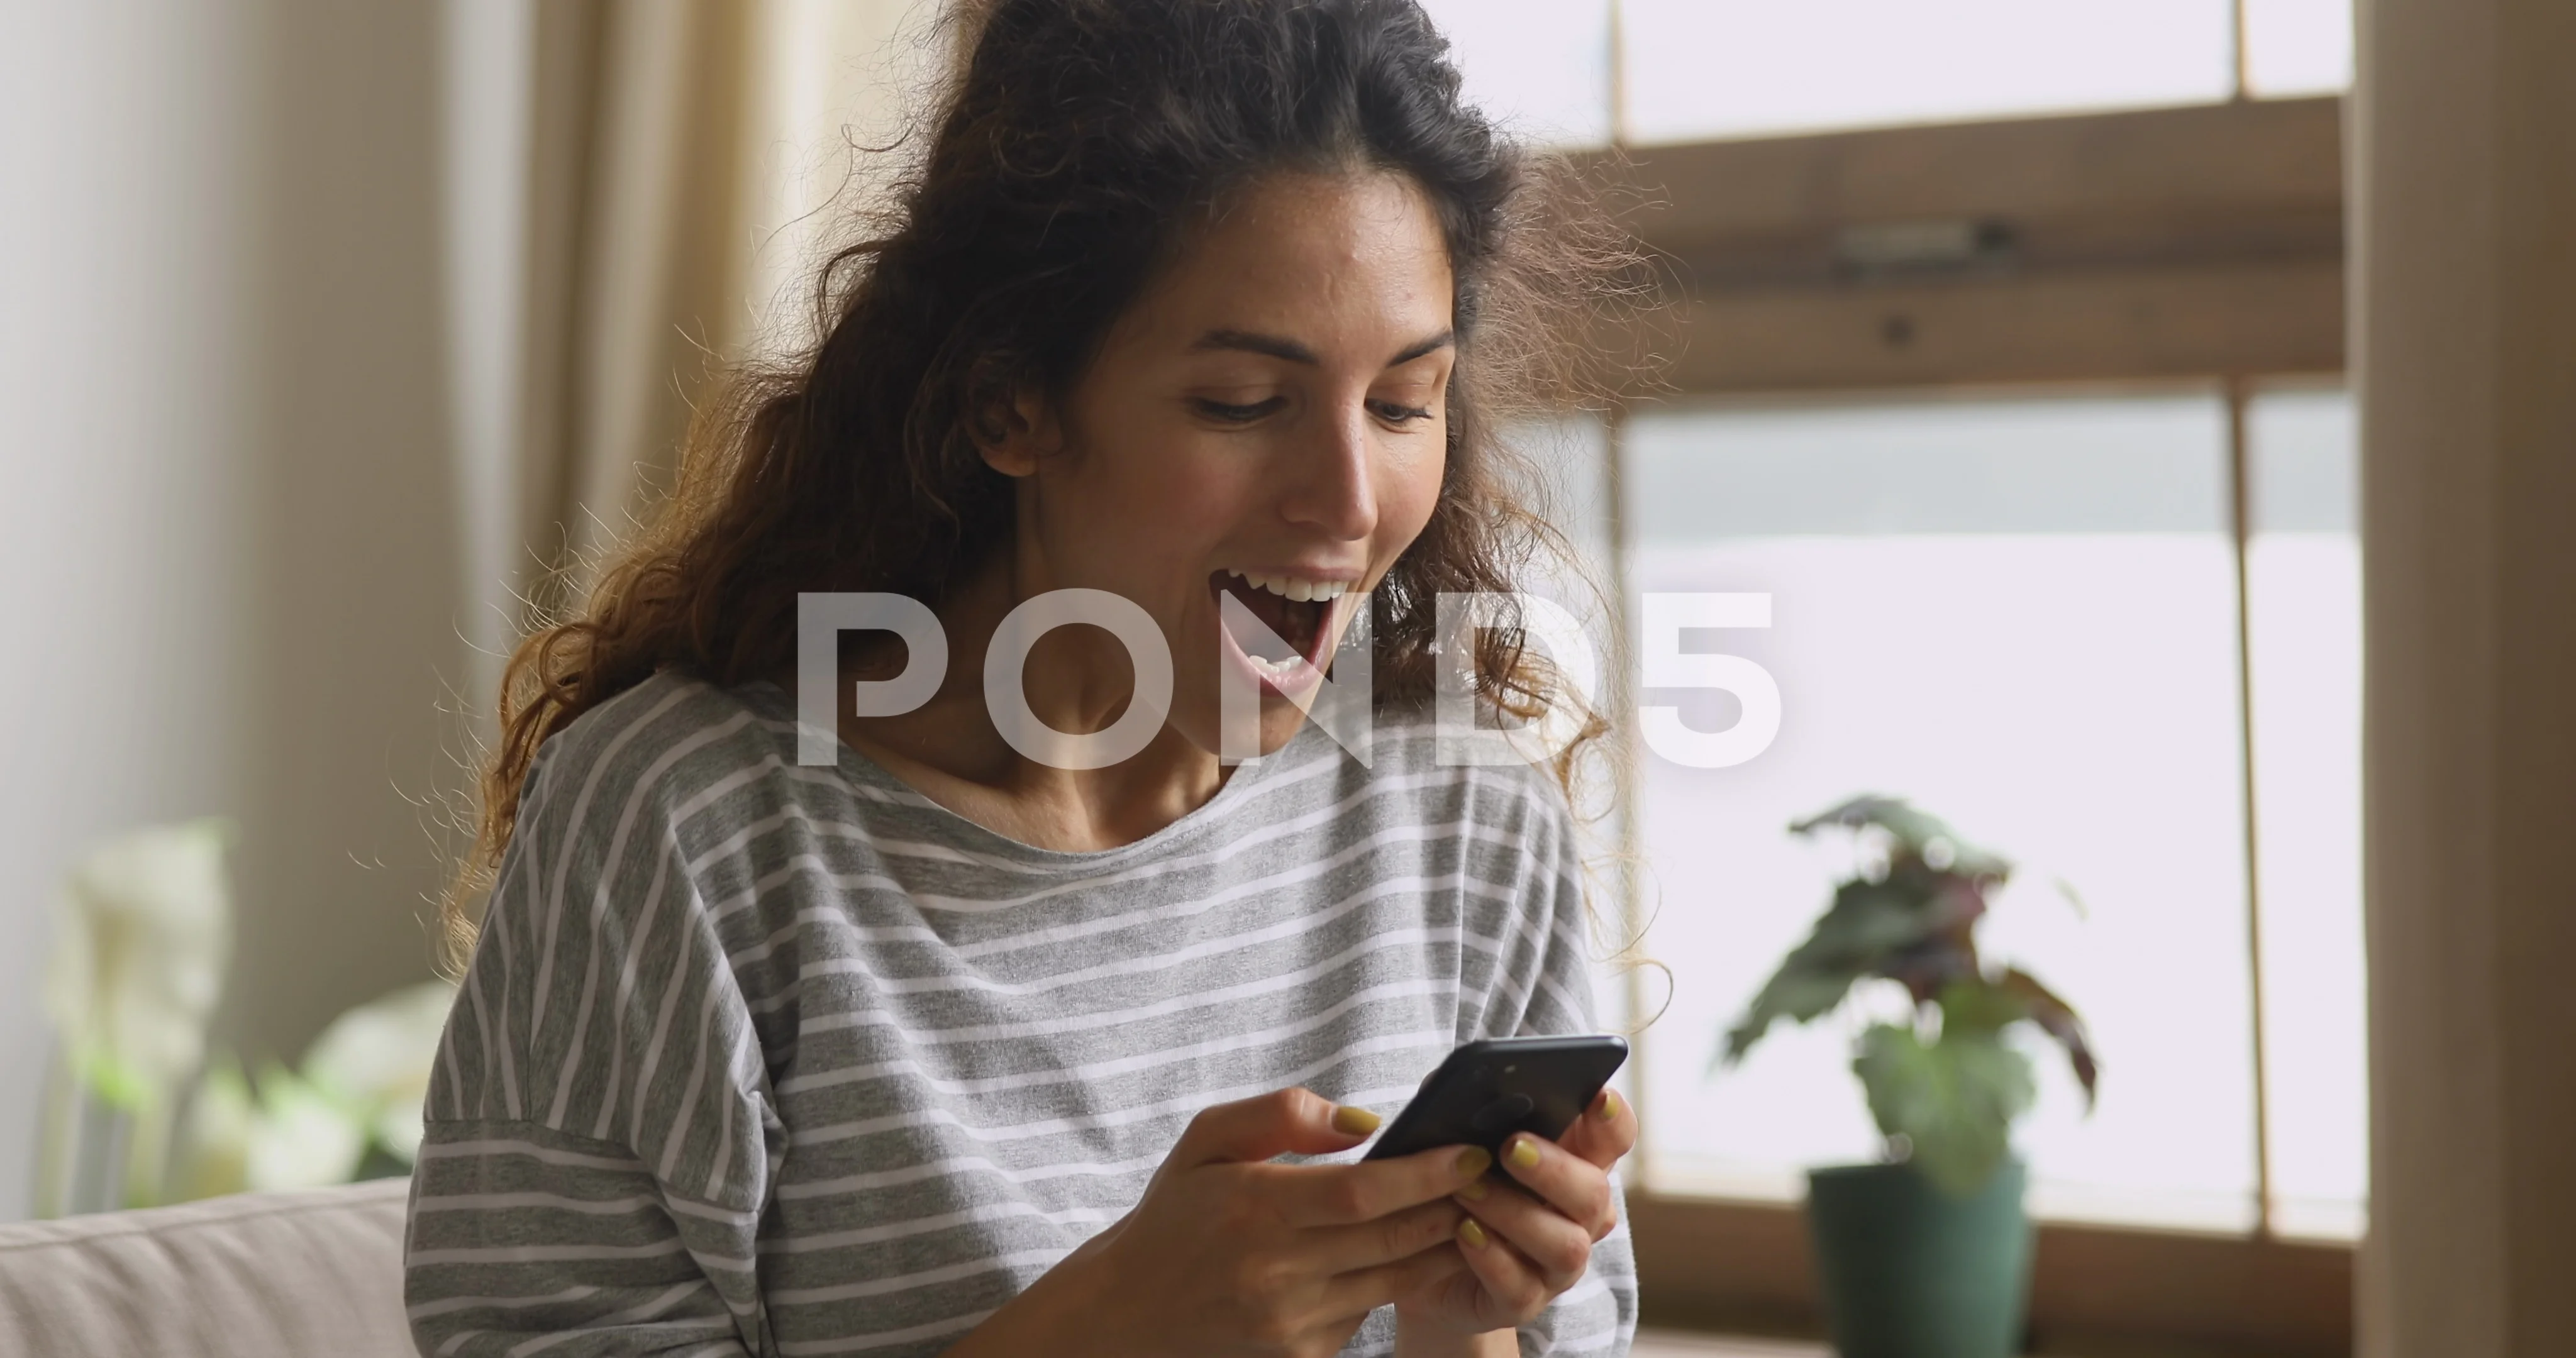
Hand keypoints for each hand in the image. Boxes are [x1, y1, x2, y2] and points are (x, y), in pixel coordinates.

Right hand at [956, 1087, 1492, 1357]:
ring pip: (1394, 1279)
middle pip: (1393, 1239)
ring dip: (1442, 1244)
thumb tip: (1365, 1123)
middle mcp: (1277, 1273)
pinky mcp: (1303, 1353)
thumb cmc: (1176, 1214)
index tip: (1471, 1151)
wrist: (1131, 1312)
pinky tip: (1409, 1249)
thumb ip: (1281, 1115)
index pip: (1363, 1193)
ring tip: (1472, 1207)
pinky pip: (1369, 1309)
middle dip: (1453, 1206)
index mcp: (1254, 1210)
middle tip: (1494, 1176)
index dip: (1426, 1173)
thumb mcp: (1206, 1141)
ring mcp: (1293, 1322)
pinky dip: (1394, 1278)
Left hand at [1394, 1087, 1638, 1338]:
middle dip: (1556, 1169)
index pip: (1613, 1138)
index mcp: (1573, 1163)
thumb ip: (1463, 1107)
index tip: (1597, 1096)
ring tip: (1467, 1190)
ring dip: (1515, 1213)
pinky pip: (1521, 1287)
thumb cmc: (1448, 1184)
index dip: (1613, 1119)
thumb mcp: (1453, 1140)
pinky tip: (1464, 1233)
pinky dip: (1492, 1258)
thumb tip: (1455, 1081)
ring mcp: (1556, 1265)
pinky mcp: (1523, 1302)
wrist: (1420, 1264)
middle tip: (1511, 1147)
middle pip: (1596, 1194)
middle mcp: (1578, 1217)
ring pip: (1566, 1245)